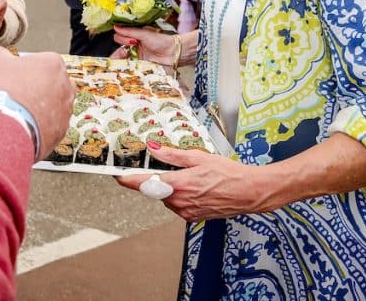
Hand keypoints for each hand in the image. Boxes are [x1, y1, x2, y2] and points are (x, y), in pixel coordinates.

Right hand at [0, 47, 74, 160]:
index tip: (12, 77)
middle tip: (15, 94)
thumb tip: (1, 55)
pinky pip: (49, 124)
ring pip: (51, 105)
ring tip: (17, 112)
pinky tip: (22, 125)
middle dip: (35, 88)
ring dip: (37, 107)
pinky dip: (38, 125)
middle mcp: (66, 85)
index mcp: (53, 63)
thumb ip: (0, 52)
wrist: (6, 127)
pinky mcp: (61, 131)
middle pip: (49, 83)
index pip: (40, 62)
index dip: (24, 69)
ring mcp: (66, 110)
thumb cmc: (2, 91)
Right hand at [112, 27, 196, 67]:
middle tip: (131, 46)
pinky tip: (125, 65)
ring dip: (121, 58)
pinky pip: (128, 64)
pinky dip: (125, 65)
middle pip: (119, 47)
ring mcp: (135, 55)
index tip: (130, 39)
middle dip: (121, 47)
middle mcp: (133, 45)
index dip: (122, 38)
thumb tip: (115, 26)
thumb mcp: (144, 34)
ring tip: (126, 57)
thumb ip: (129, 31)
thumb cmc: (161, 41)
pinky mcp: (138, 64)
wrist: (173, 53)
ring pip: (121, 57)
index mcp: (134, 35)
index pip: (120, 36)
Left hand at [115, 144, 270, 221]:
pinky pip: (177, 205)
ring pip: (165, 198)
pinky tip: (195, 188)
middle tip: (167, 167)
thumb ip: (172, 154)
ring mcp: (185, 211)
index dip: (127, 179)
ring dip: (169, 187)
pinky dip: (179, 196)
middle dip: (156, 178)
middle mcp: (179, 201)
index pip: (144, 183)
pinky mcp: (191, 217)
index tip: (116, 174)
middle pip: (155, 189)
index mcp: (178, 184)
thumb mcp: (198, 157)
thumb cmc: (228, 173)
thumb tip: (153, 147)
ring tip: (190, 177)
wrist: (248, 193)